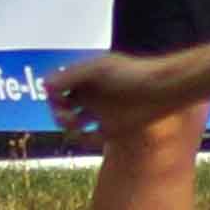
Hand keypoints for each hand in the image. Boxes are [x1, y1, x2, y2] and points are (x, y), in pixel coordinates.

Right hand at [43, 50, 197, 135]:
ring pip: (73, 123)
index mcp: (86, 77)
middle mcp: (91, 95)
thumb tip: (45, 86)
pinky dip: (84, 139)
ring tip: (75, 124)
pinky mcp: (112, 130)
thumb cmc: (133, 74)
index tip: (56, 97)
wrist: (164, 90)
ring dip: (67, 125)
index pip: (58, 86)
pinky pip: (90, 138)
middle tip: (66, 115)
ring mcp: (101, 113)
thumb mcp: (100, 69)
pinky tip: (89, 135)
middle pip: (61, 105)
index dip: (52, 93)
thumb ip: (72, 76)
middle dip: (58, 111)